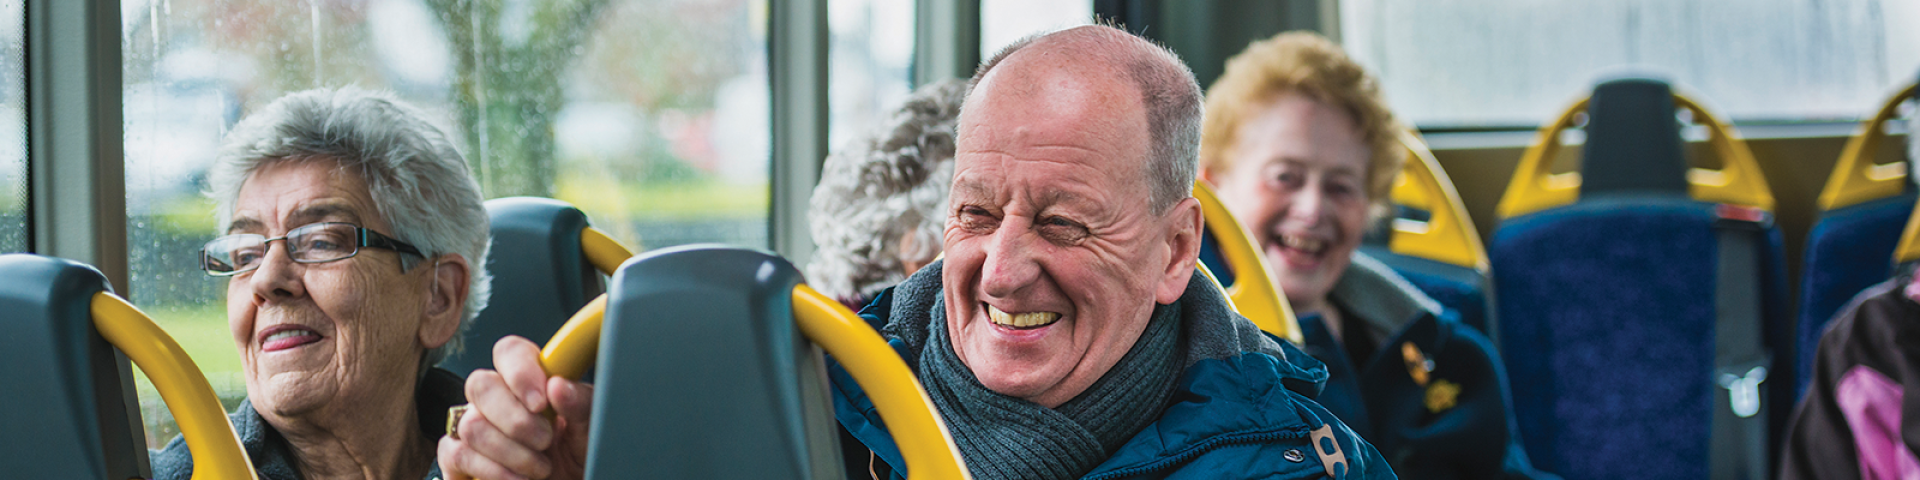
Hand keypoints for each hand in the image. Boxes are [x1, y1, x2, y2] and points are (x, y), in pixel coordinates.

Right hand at [439, 336, 593, 479]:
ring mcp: (474, 426)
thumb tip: (558, 385)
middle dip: (515, 420)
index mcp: (531, 380)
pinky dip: (492, 471)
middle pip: (480, 384)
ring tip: (541, 467)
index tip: (541, 401)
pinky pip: (457, 454)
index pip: (509, 352)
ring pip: (470, 425)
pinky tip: (518, 479)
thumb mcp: (591, 428)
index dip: (520, 372)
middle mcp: (497, 398)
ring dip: (511, 452)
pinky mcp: (459, 458)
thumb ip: (580, 403)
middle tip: (546, 440)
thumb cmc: (580, 454)